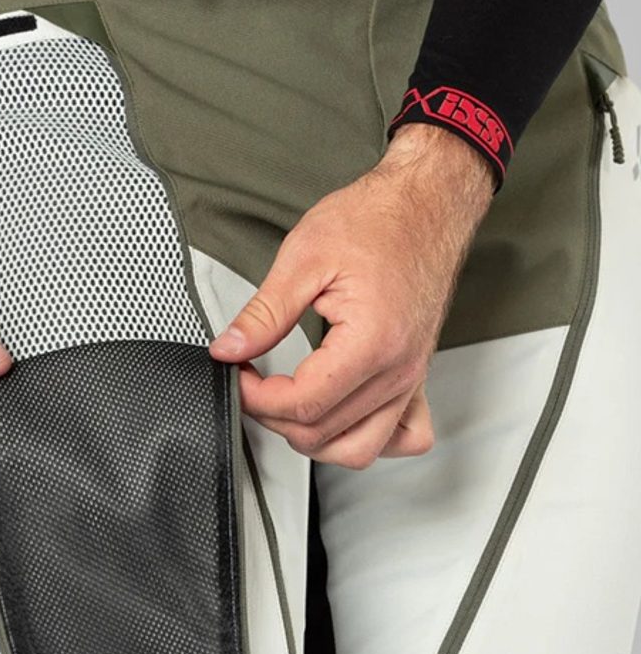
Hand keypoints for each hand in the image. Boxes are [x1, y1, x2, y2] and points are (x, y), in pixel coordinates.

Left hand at [209, 124, 493, 468]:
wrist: (425, 205)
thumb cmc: (376, 221)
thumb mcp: (303, 257)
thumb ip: (263, 313)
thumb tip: (228, 348)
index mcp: (372, 342)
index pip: (303, 404)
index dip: (256, 398)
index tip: (238, 372)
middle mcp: (399, 370)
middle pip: (324, 433)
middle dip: (274, 415)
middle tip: (252, 380)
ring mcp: (412, 378)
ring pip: (359, 449)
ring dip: (312, 437)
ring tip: (285, 401)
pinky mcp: (416, 376)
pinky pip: (402, 436)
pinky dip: (366, 438)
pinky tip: (338, 414)